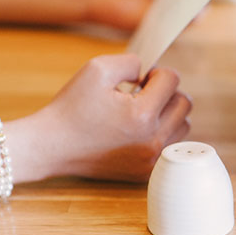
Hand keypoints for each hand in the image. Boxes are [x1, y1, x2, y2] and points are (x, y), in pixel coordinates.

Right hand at [37, 54, 191, 181]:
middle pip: (184, 103)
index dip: (155, 72)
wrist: (51, 146)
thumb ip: (132, 61)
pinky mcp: (146, 172)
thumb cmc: (72, 107)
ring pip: (183, 125)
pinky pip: (172, 145)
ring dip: (168, 113)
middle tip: (142, 93)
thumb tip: (151, 71)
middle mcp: (153, 140)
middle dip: (166, 92)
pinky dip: (162, 134)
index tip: (138, 80)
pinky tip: (140, 130)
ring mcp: (151, 160)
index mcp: (142, 114)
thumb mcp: (97, 69)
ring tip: (141, 112)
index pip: (172, 80)